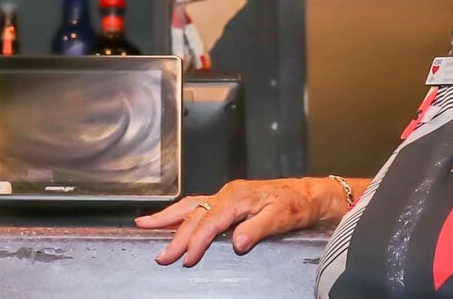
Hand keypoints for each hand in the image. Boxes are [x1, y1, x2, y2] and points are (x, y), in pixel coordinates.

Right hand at [134, 177, 334, 266]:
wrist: (306, 194)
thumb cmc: (295, 204)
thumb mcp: (282, 217)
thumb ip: (258, 228)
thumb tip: (238, 241)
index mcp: (237, 197)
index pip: (210, 221)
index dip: (197, 240)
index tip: (186, 257)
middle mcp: (226, 194)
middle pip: (194, 215)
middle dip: (174, 236)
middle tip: (161, 255)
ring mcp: (224, 196)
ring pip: (189, 206)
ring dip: (167, 218)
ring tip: (145, 225)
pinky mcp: (225, 201)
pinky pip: (196, 205)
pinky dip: (179, 213)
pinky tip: (169, 219)